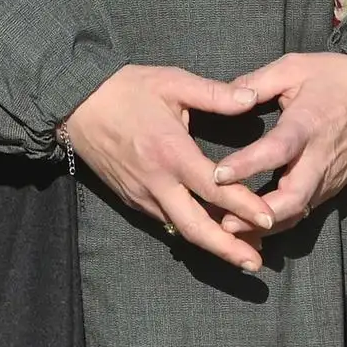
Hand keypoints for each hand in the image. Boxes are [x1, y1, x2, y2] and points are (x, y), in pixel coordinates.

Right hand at [61, 63, 275, 272]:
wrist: (76, 105)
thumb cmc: (126, 89)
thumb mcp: (172, 82)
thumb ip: (214, 93)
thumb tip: (253, 97)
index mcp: (170, 151)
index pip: (212, 187)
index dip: (243, 205)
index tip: (270, 220)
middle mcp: (156, 181)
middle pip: (195, 226)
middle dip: (227, 248)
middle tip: (256, 264)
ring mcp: (141, 194)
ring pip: (180, 229)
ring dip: (212, 244)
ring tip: (244, 255)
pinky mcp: (131, 199)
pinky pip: (165, 220)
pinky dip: (190, 231)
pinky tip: (211, 234)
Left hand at [208, 52, 346, 232]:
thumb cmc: (338, 77)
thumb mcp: (294, 67)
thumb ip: (256, 83)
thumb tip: (223, 96)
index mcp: (307, 125)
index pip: (277, 150)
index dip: (247, 165)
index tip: (217, 176)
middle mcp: (319, 159)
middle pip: (292, 199)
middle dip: (258, 216)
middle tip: (223, 223)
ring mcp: (329, 178)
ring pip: (297, 213)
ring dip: (265, 226)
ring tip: (230, 231)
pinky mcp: (333, 188)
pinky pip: (304, 211)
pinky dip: (279, 221)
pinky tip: (253, 227)